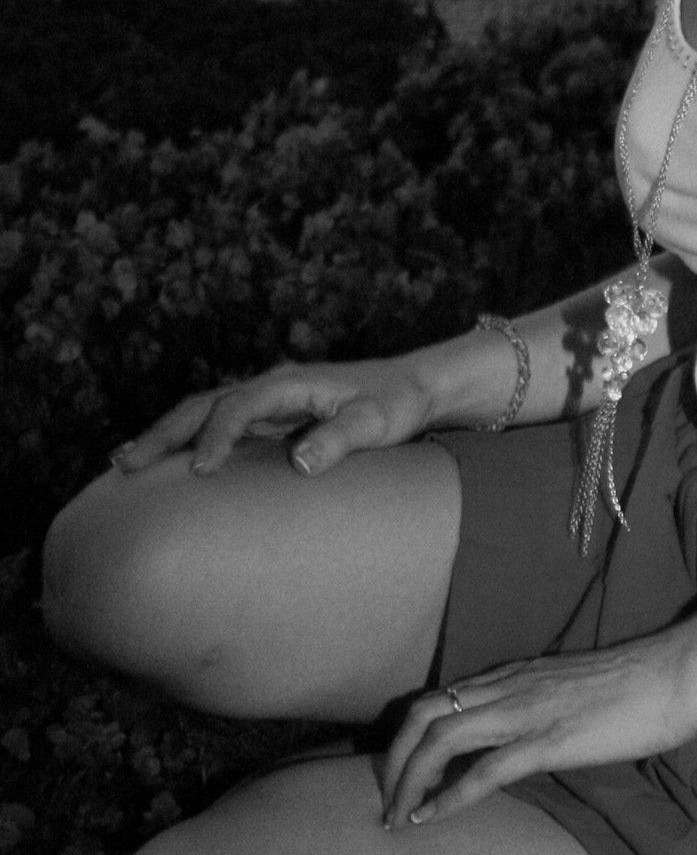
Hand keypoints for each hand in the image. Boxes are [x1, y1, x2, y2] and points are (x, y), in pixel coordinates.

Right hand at [109, 359, 434, 478]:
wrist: (415, 388)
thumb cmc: (397, 404)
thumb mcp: (377, 423)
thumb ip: (340, 440)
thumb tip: (298, 463)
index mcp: (291, 383)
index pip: (239, 407)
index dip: (216, 437)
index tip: (198, 470)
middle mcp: (272, 386)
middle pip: (204, 404)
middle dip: (163, 433)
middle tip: (124, 465)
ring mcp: (269, 401)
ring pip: (204, 412)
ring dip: (165, 435)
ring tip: (123, 463)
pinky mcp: (272, 417)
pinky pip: (219, 425)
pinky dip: (188, 440)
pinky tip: (168, 466)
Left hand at [380, 637, 696, 831]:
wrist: (677, 672)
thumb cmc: (641, 683)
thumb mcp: (575, 689)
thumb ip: (545, 705)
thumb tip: (531, 736)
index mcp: (517, 675)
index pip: (442, 697)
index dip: (410, 737)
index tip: (402, 773)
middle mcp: (511, 688)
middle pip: (425, 714)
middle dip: (395, 760)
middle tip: (388, 801)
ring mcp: (528, 712)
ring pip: (442, 737)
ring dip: (410, 781)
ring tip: (398, 818)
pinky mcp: (550, 740)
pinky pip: (486, 770)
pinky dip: (450, 796)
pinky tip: (432, 819)